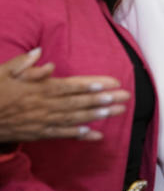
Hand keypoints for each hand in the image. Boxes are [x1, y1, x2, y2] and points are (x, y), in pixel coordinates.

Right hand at [0, 48, 129, 142]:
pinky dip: (78, 134)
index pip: (69, 86)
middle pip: (77, 102)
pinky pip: (61, 134)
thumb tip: (41, 56)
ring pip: (74, 118)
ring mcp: (41, 122)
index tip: (110, 83)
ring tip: (116, 112)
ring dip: (96, 115)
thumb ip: (22, 64)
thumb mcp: (2, 72)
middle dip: (102, 100)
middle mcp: (43, 106)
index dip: (90, 85)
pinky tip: (95, 134)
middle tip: (124, 97)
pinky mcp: (37, 134)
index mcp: (37, 89)